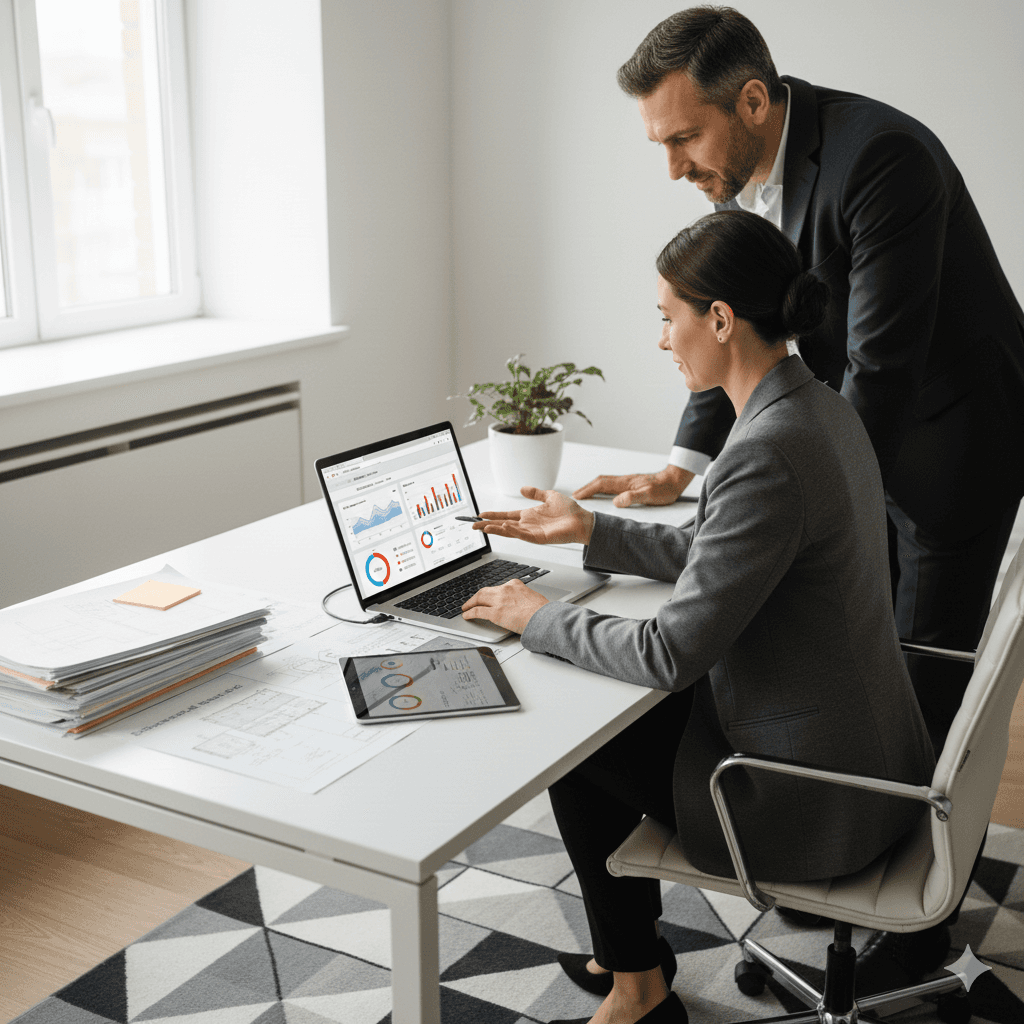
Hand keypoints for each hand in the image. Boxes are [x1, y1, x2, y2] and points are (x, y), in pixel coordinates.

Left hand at [462, 578, 548, 634]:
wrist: (544, 618)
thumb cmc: (542, 611)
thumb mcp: (532, 597)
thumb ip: (522, 598)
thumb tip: (520, 605)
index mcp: (515, 585)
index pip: (498, 587)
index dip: (490, 594)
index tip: (487, 597)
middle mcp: (505, 590)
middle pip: (485, 591)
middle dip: (476, 597)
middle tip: (471, 601)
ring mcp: (499, 601)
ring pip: (479, 599)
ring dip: (470, 603)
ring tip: (465, 608)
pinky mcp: (495, 613)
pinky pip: (478, 612)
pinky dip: (470, 613)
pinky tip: (466, 615)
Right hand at [473, 487, 595, 544]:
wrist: (583, 520)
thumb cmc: (570, 510)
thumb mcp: (549, 496)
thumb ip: (535, 493)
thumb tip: (522, 488)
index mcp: (529, 515)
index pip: (506, 515)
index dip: (493, 515)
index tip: (481, 514)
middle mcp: (528, 524)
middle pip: (503, 525)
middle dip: (488, 525)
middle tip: (473, 525)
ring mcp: (532, 532)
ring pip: (509, 531)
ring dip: (496, 529)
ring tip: (484, 527)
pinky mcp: (539, 538)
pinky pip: (523, 535)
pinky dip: (512, 531)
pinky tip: (503, 527)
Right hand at [573, 465, 693, 507]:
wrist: (674, 480)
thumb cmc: (664, 489)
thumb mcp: (649, 495)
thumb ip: (632, 497)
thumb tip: (616, 501)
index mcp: (625, 483)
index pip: (601, 485)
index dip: (588, 490)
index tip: (577, 496)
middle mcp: (624, 481)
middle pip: (600, 482)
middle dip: (586, 488)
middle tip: (575, 496)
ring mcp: (627, 482)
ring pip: (605, 483)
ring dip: (593, 488)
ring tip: (585, 496)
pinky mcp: (630, 485)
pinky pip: (611, 486)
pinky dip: (602, 489)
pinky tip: (603, 495)